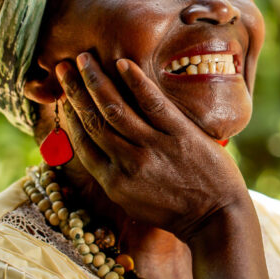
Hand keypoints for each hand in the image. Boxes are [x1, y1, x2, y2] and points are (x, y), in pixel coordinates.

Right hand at [55, 52, 250, 242]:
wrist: (217, 219)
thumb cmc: (177, 212)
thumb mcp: (135, 204)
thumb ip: (115, 178)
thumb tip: (97, 153)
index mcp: (113, 183)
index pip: (82, 143)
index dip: (69, 116)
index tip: (62, 96)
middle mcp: (128, 164)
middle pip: (93, 121)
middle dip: (75, 92)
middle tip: (63, 67)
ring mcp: (153, 148)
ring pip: (115, 109)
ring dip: (96, 81)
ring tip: (85, 60)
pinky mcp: (179, 136)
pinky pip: (152, 103)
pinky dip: (135, 82)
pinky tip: (123, 64)